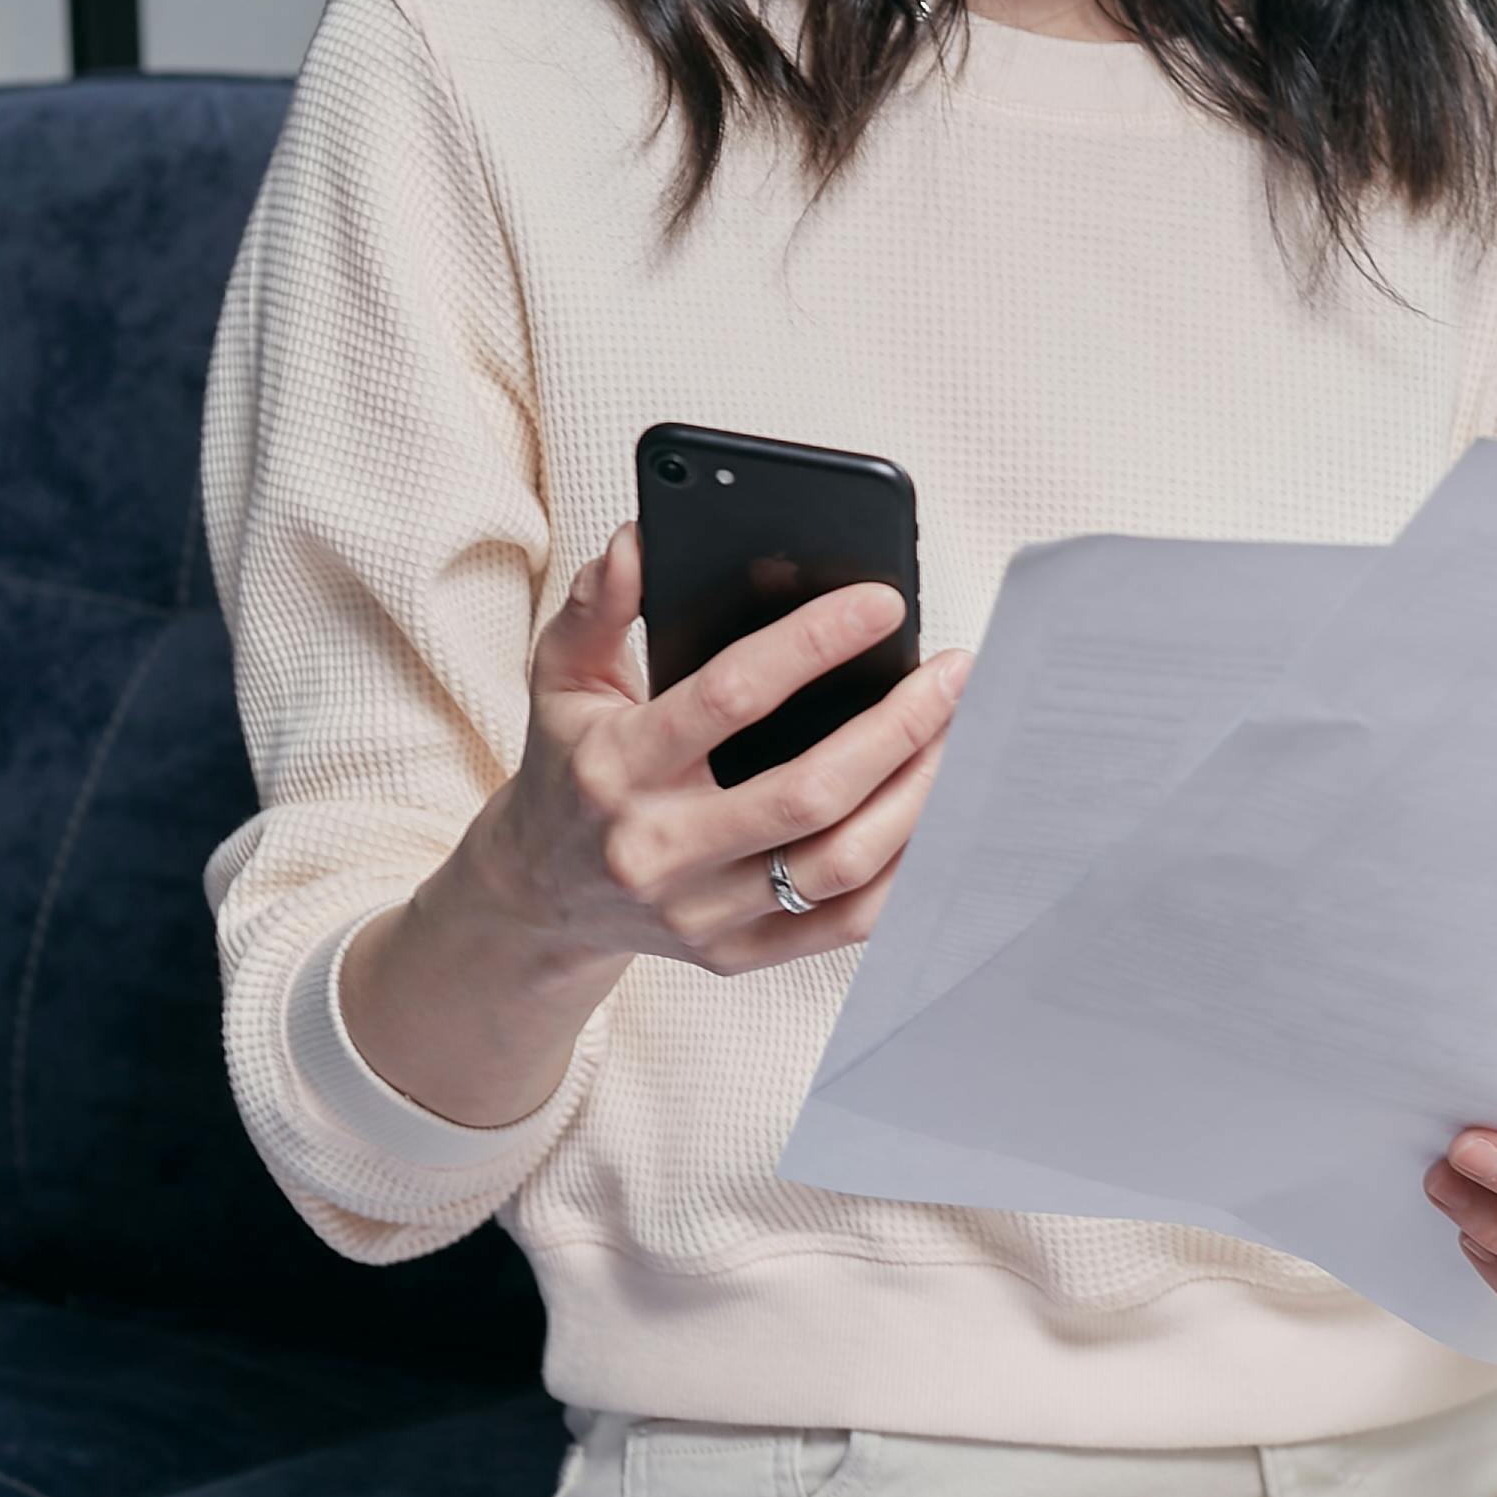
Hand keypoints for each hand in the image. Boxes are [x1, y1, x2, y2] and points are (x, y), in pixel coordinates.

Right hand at [474, 519, 971, 976]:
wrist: (538, 897)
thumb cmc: (568, 766)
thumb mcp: (561, 679)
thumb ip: (597, 606)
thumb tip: (638, 540)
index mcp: (615, 767)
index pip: (731, 697)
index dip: (814, 643)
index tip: (884, 604)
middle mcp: (657, 849)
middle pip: (808, 792)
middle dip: (898, 727)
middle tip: (953, 675)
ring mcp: (699, 913)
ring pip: (840, 863)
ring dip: (917, 796)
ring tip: (958, 735)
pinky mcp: (734, 956)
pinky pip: (846, 923)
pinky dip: (906, 870)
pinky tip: (938, 812)